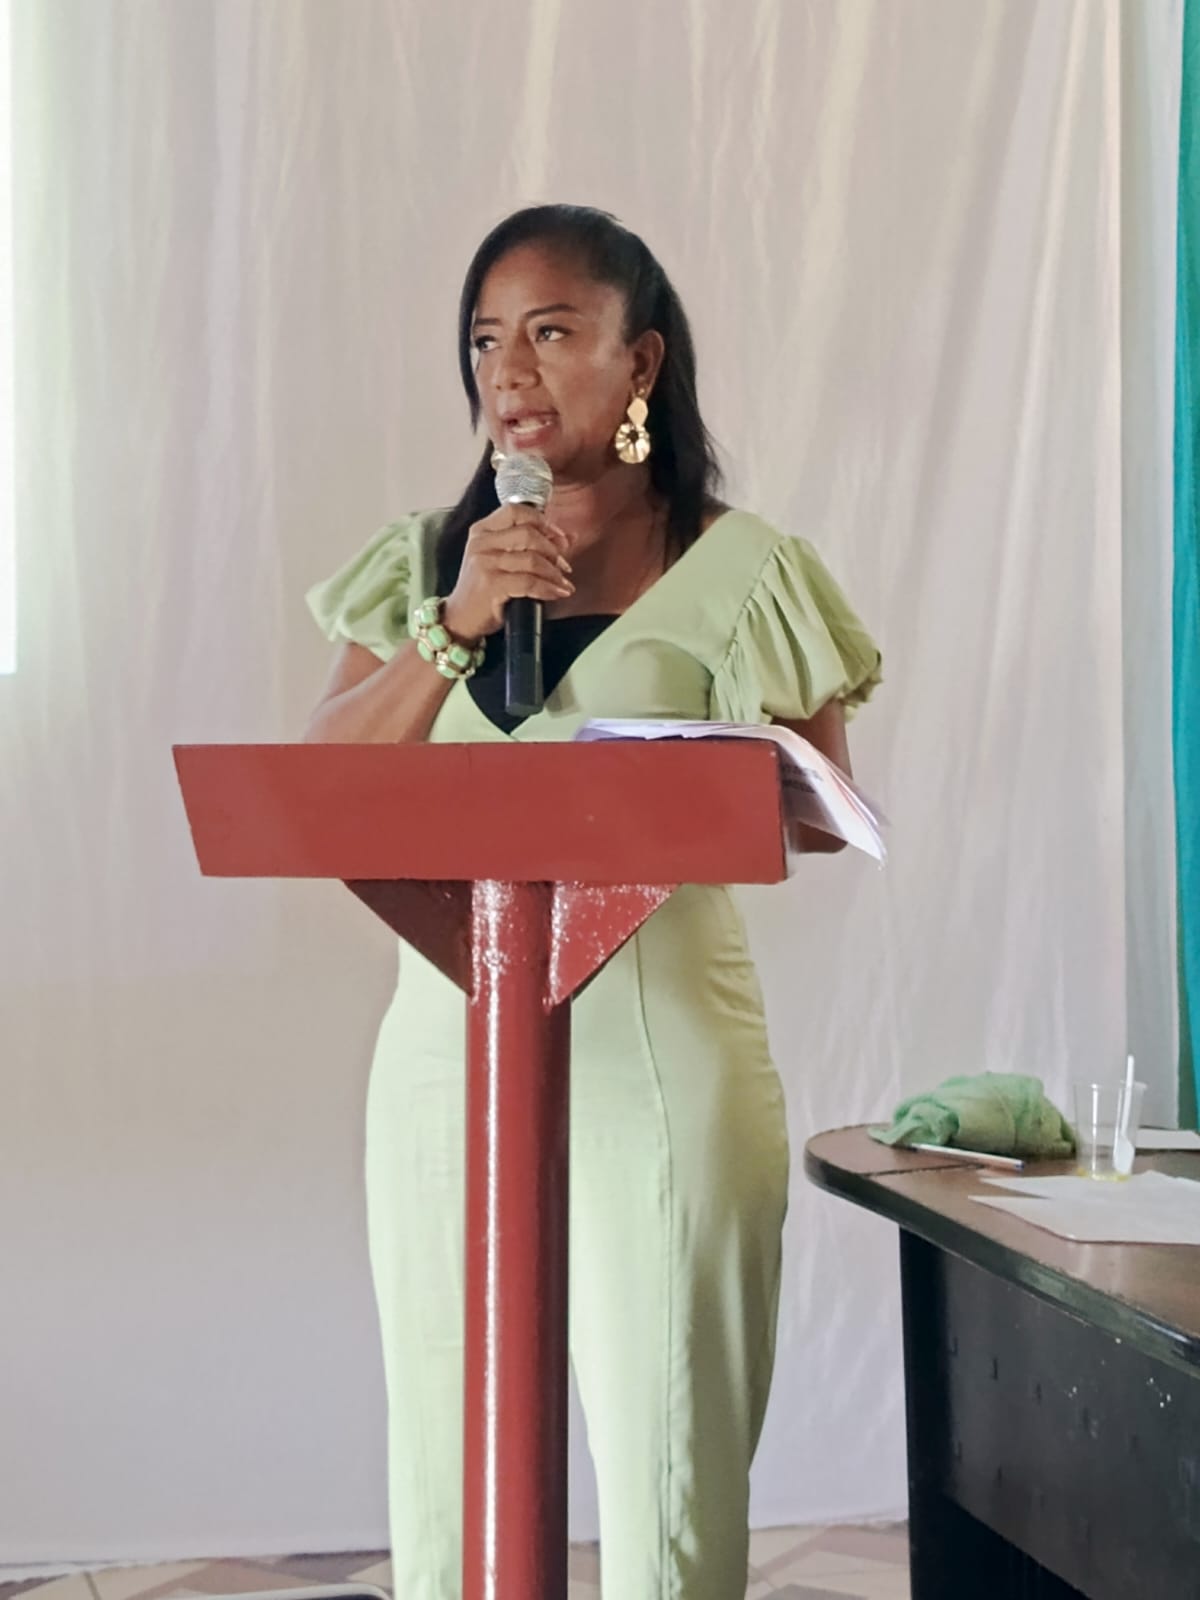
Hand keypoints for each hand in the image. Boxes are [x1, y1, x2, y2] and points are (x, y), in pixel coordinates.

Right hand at [442, 506, 573, 639]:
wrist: (461, 618)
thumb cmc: (484, 588)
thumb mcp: (502, 559)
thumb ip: (530, 544)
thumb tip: (568, 537)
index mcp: (482, 530)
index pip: (516, 511)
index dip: (542, 521)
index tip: (559, 538)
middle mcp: (481, 543)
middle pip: (528, 533)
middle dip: (552, 551)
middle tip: (563, 566)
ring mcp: (484, 563)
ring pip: (532, 559)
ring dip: (554, 573)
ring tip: (562, 582)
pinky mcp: (491, 585)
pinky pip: (529, 582)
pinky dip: (548, 588)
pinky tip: (556, 593)